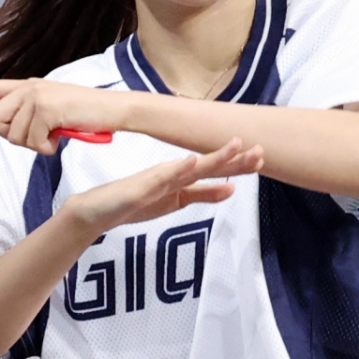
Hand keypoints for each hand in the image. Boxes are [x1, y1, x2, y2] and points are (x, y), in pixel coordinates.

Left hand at [0, 78, 122, 152]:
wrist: (114, 110)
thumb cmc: (85, 113)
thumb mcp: (50, 108)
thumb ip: (24, 112)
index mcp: (27, 85)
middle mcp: (28, 87)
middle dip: (12, 136)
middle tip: (38, 136)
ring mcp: (37, 97)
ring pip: (15, 136)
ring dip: (35, 144)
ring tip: (55, 134)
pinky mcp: (47, 110)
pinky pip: (33, 142)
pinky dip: (48, 147)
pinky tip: (62, 136)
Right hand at [67, 138, 263, 232]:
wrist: (96, 213)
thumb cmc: (134, 204)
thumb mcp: (177, 202)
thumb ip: (203, 194)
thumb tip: (232, 189)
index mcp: (183, 178)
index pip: (215, 169)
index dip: (239, 164)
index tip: (262, 156)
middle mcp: (173, 173)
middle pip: (208, 164)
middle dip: (234, 157)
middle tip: (260, 150)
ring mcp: (156, 179)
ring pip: (190, 167)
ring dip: (212, 157)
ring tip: (234, 145)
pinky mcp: (140, 188)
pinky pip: (161, 178)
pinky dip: (178, 169)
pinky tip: (192, 162)